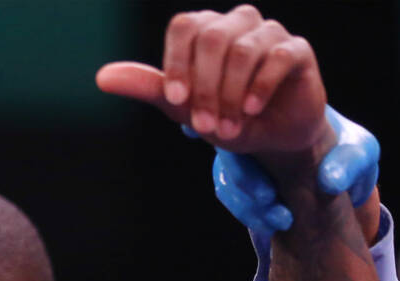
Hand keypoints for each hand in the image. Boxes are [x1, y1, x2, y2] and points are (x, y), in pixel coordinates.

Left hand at [96, 5, 329, 158]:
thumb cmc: (223, 115)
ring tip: (229, 127)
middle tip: (206, 126)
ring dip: (231, 95)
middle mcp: (236, 23)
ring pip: (244, 50)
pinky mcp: (297, 49)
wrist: (270, 136)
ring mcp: (268, 33)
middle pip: (212, 38)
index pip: (184, 26)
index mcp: (204, 30)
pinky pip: (278, 57)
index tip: (176, 102)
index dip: (177, 63)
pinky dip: (261, 87)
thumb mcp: (182, 106)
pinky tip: (252, 110)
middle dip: (205, 88)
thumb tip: (103, 77)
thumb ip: (148, 87)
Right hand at [212, 106, 379, 237]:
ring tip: (280, 220)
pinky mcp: (241, 180)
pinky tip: (271, 223)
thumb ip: (349, 163)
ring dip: (245, 204)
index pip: (249, 120)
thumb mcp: (360, 153)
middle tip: (268, 199)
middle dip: (244, 181)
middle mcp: (253, 131)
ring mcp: (244, 156)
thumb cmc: (350, 154)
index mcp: (278, 112)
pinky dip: (247, 213)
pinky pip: (230, 195)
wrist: (342, 175)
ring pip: (226, 179)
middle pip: (228, 152)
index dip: (246, 148)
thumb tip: (329, 181)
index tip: (268, 182)